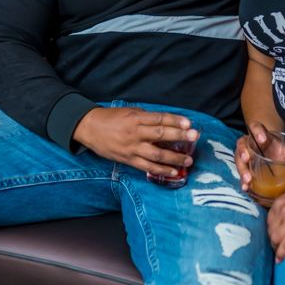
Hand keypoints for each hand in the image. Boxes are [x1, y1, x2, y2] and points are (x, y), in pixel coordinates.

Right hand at [73, 106, 198, 174]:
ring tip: (188, 160)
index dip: (175, 121)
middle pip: (160, 135)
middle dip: (179, 136)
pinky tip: (174, 172)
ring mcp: (132, 148)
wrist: (90, 128)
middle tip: (194, 137)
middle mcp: (134, 133)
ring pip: (156, 155)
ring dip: (174, 158)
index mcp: (135, 118)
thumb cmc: (112, 118)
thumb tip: (169, 122)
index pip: (159, 119)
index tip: (189, 123)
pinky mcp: (128, 160)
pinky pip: (147, 167)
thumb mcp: (130, 111)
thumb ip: (147, 117)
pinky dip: (162, 170)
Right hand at [235, 122, 284, 190]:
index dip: (257, 132)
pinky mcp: (243, 167)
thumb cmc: (276, 148)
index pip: (255, 127)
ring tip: (248, 179)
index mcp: (258, 133)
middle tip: (248, 159)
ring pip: (239, 159)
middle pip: (242, 145)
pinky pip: (240, 173)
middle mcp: (248, 143)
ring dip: (242, 169)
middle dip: (244, 152)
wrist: (270, 152)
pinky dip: (242, 180)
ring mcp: (244, 155)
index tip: (263, 139)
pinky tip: (246, 188)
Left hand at [268, 184, 284, 260]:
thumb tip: (281, 220)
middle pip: (271, 231)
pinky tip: (279, 259)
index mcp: (280, 202)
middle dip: (273, 240)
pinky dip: (281, 253)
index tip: (275, 235)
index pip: (269, 221)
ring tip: (279, 252)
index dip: (271, 230)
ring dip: (276, 247)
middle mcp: (282, 211)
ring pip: (276, 239)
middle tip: (277, 245)